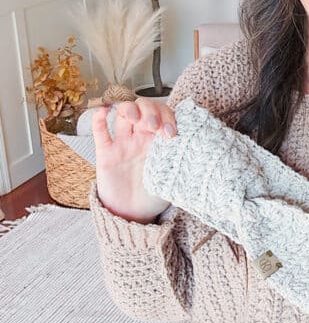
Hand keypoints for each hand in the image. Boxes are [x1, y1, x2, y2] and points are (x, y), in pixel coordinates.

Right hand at [92, 99, 177, 223]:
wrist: (133, 215)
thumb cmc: (154, 196)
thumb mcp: (172, 177)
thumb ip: (179, 162)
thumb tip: (195, 148)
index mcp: (159, 140)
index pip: (163, 114)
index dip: (167, 117)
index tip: (171, 133)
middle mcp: (141, 137)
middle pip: (143, 107)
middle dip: (150, 111)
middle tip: (153, 126)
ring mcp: (123, 143)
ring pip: (123, 113)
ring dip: (129, 109)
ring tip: (135, 119)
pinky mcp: (105, 154)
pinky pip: (100, 131)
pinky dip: (98, 118)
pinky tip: (104, 112)